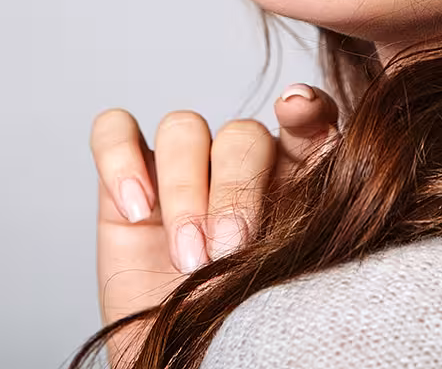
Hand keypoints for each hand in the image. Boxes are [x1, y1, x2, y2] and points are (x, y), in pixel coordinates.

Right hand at [90, 84, 340, 362]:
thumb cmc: (246, 333)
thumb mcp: (289, 284)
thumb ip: (308, 227)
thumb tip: (328, 169)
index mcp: (297, 181)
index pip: (309, 122)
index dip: (306, 108)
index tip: (299, 110)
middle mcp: (241, 169)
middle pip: (241, 135)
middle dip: (236, 191)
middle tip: (230, 248)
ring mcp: (182, 174)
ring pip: (183, 129)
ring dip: (185, 189)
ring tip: (187, 257)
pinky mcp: (125, 186)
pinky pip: (114, 131)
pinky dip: (120, 160)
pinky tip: (136, 210)